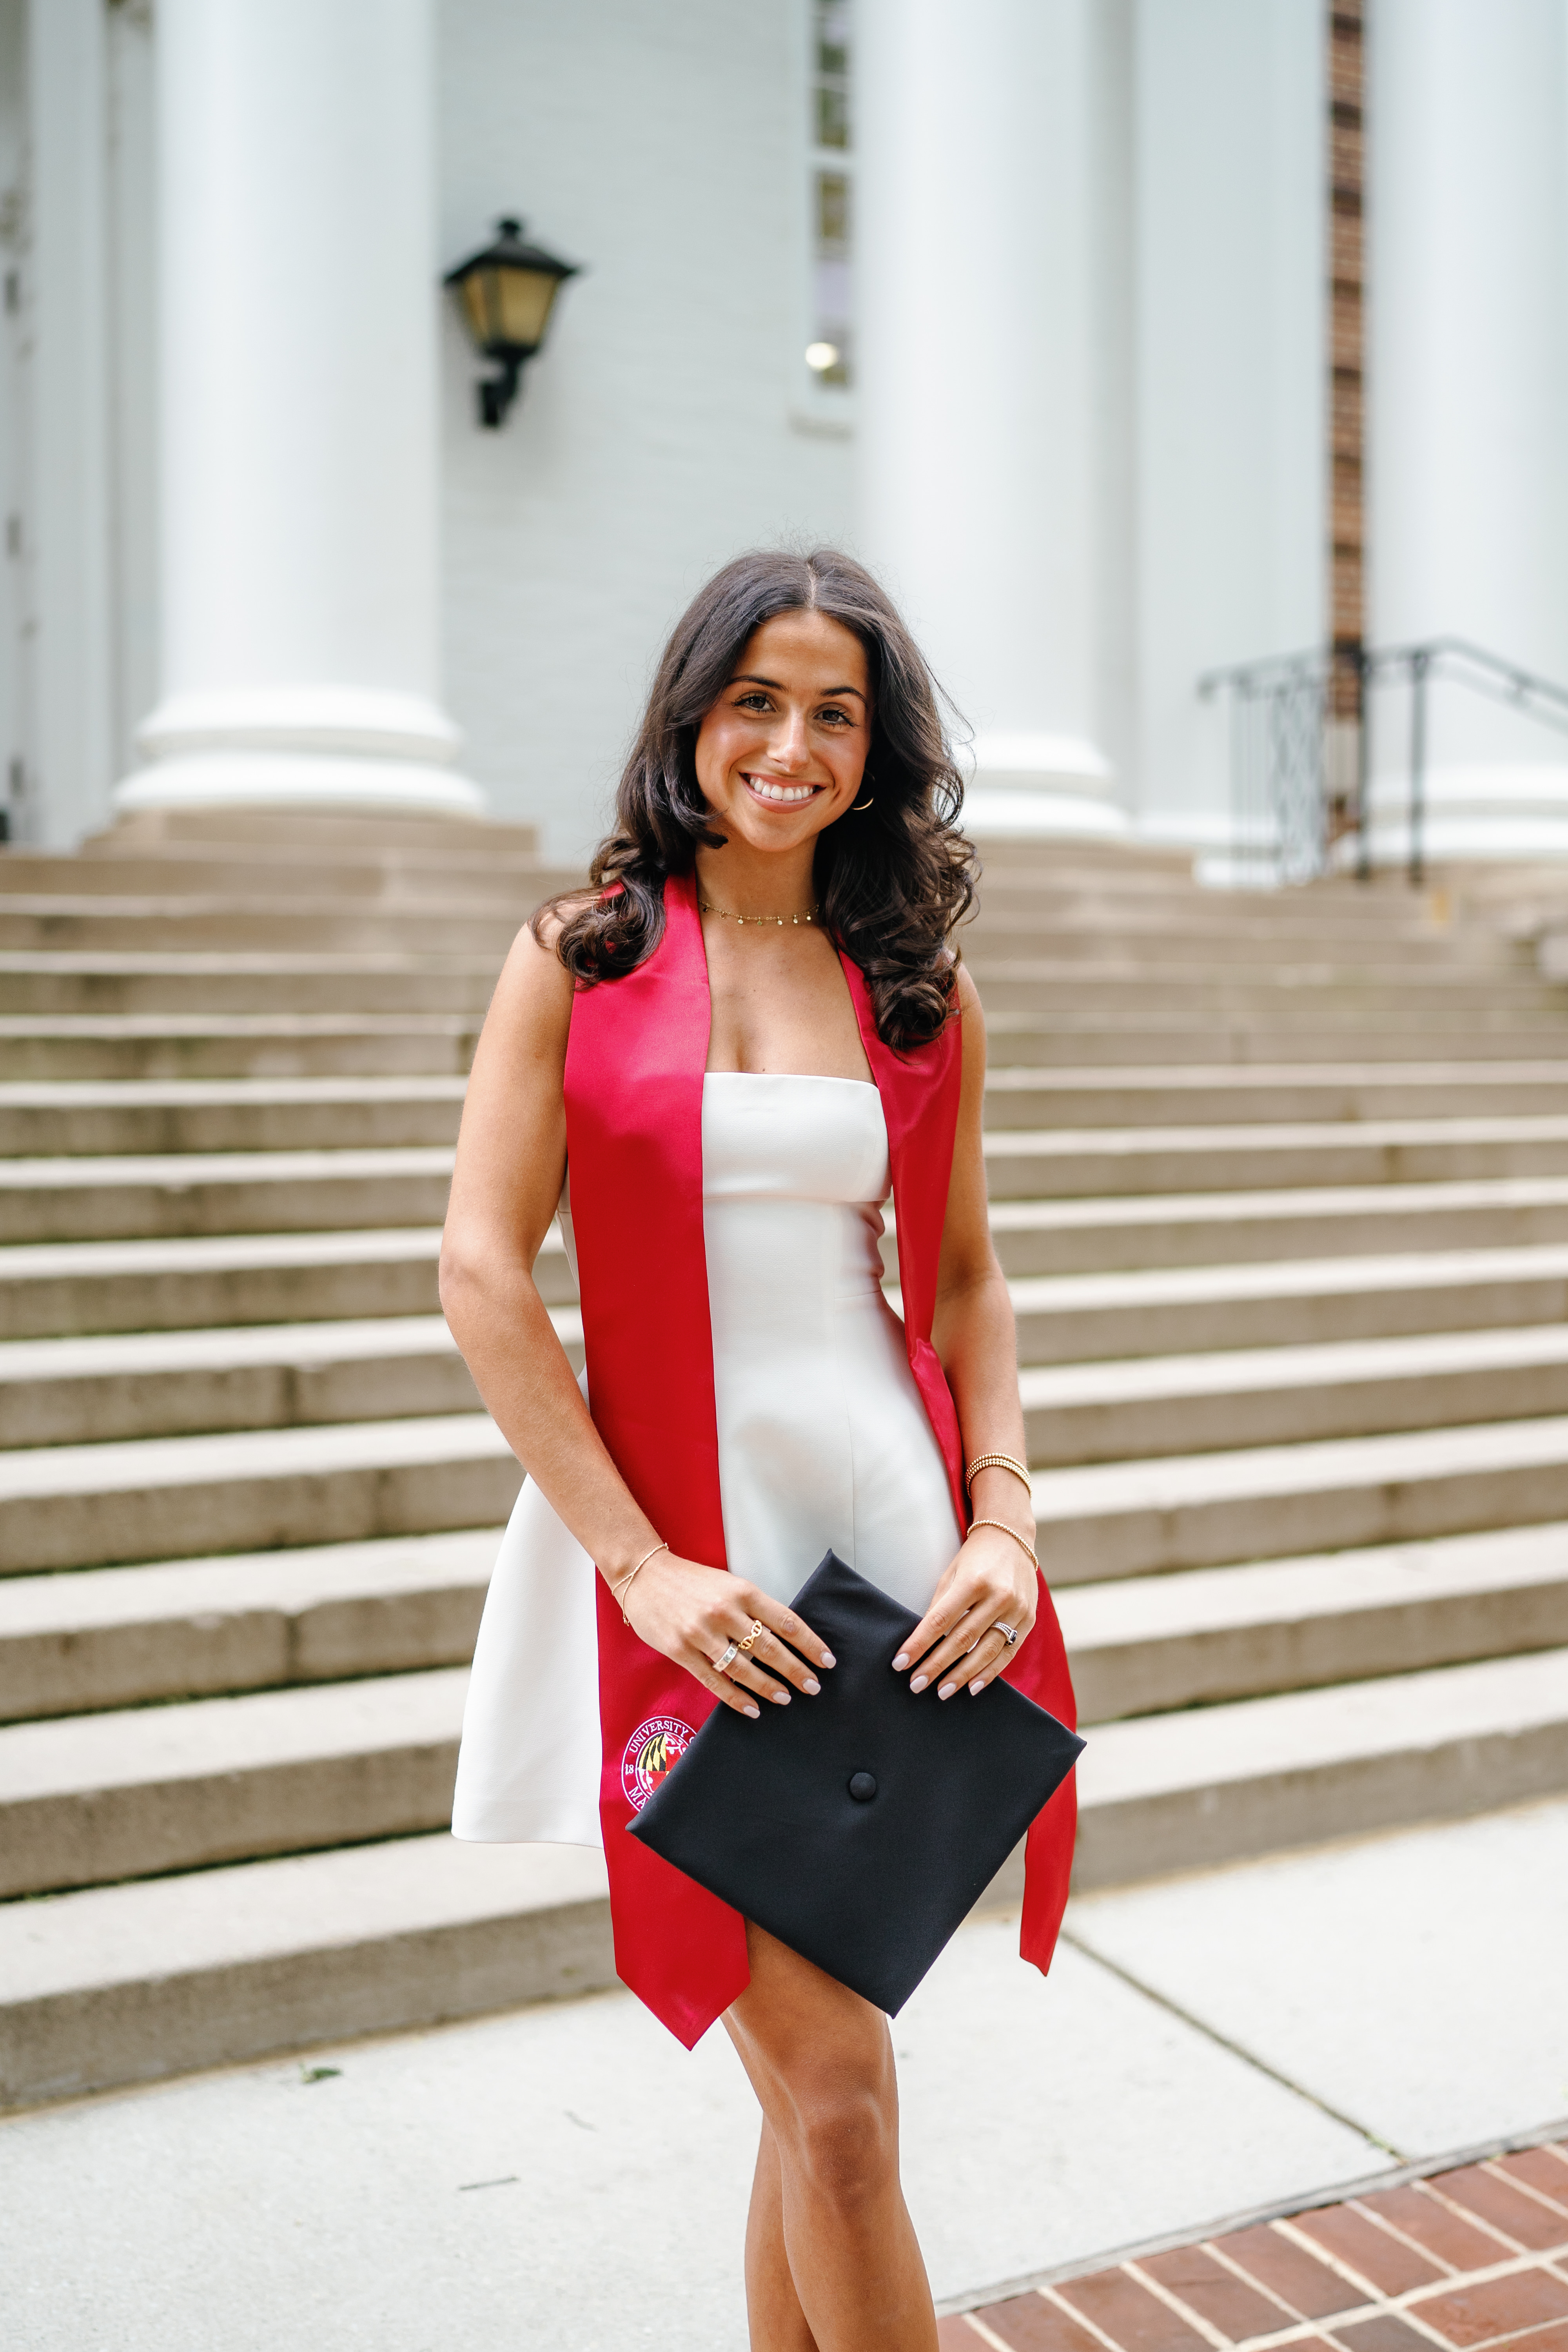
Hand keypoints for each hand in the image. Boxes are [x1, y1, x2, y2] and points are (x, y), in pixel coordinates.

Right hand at [620, 1551, 835, 1719]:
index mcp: (742, 1591)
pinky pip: (714, 1680)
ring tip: (786, 1698)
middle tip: (813, 1687)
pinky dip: (736, 1698)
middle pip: (770, 1648)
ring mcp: (701, 1633)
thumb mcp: (728, 1584)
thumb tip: (784, 1638)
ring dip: (769, 1687)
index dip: (810, 1644)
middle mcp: (724, 1612)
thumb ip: (753, 1608)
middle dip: (796, 1671)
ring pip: (744, 1669)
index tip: (826, 1661)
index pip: (787, 1622)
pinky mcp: (681, 1651)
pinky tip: (753, 1709)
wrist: (644, 1575)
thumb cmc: (690, 1580)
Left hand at [893, 1524, 1036, 1700]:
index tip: (900, 1663)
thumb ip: (940, 1606)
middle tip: (916, 1685)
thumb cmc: (974, 1558)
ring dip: (962, 1675)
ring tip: (942, 1691)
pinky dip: (990, 1672)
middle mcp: (998, 1596)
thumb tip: (922, 1642)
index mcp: (973, 1581)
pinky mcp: (1028, 1620)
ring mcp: (1017, 1609)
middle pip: (962, 1640)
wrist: (1012, 1539)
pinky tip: (973, 1686)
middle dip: (937, 1665)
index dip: (919, 1644)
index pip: (939, 1620)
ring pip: (986, 1651)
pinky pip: (1007, 1653)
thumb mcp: (951, 1574)